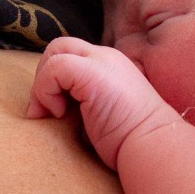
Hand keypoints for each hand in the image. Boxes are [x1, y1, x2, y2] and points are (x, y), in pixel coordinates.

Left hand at [28, 37, 178, 168]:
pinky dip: (46, 90)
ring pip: (55, 52)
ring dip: (42, 85)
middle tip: (44, 110)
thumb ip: (81, 102)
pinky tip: (60, 113)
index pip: (72, 55)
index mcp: (110, 67)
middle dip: (43, 76)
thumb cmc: (129, 143)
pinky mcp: (93, 72)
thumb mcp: (101, 115)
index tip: (54, 112)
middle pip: (60, 46)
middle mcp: (106, 58)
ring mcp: (102, 61)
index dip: (54, 79)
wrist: (152, 147)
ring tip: (51, 114)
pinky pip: (55, 67)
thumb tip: (49, 107)